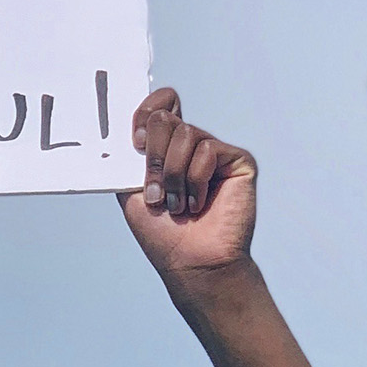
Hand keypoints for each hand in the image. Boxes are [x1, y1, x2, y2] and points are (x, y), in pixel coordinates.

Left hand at [118, 87, 256, 280]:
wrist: (191, 262)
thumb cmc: (163, 234)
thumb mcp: (131, 190)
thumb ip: (128, 156)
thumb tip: (127, 125)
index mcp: (167, 148)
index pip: (161, 104)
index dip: (146, 113)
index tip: (136, 142)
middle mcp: (192, 146)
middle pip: (166, 119)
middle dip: (154, 159)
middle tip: (156, 193)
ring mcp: (216, 152)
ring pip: (185, 134)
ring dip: (172, 176)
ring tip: (178, 205)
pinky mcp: (238, 161)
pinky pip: (207, 151)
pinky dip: (195, 181)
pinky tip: (199, 204)